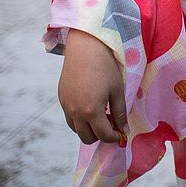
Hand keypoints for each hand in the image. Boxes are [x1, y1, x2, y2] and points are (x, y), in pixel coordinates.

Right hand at [57, 29, 125, 145]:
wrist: (85, 48)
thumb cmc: (105, 67)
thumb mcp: (117, 90)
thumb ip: (120, 113)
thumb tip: (124, 131)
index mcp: (91, 111)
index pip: (103, 135)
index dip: (114, 137)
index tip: (122, 132)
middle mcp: (75, 112)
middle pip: (87, 138)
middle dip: (101, 135)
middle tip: (112, 122)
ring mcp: (66, 106)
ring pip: (76, 130)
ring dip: (89, 128)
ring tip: (102, 114)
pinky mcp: (61, 99)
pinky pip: (70, 118)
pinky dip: (80, 119)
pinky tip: (91, 106)